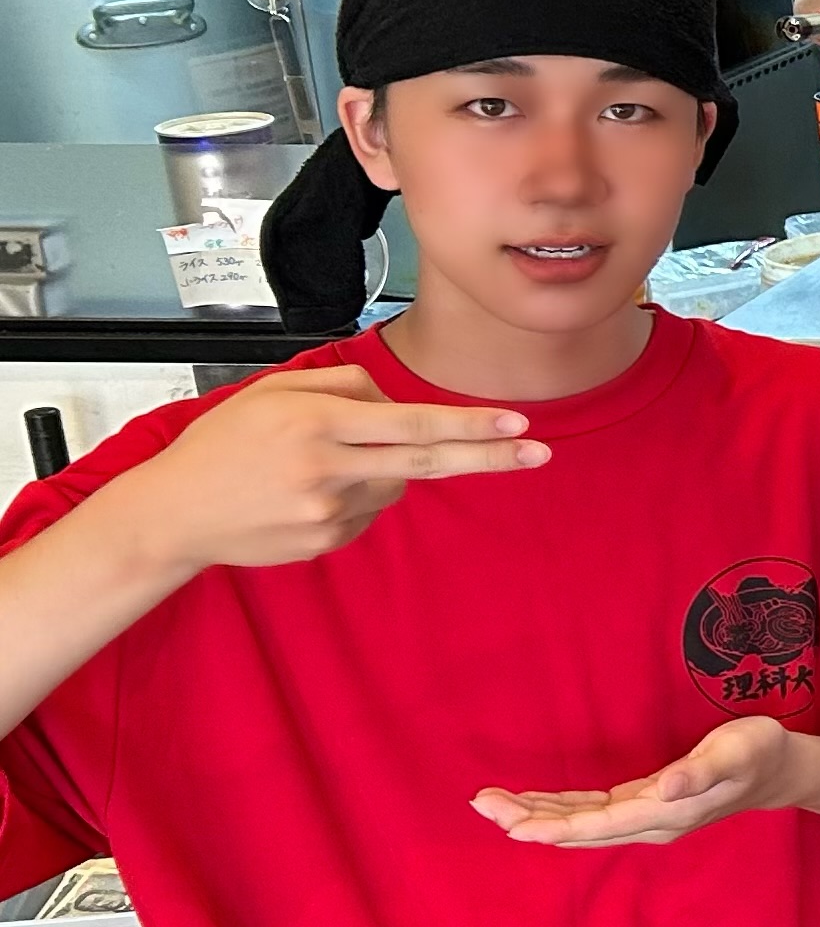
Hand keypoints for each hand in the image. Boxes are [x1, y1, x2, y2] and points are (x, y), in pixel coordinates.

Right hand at [99, 365, 543, 573]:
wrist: (173, 514)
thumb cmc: (221, 445)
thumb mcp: (272, 391)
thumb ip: (341, 384)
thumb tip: (395, 401)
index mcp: (316, 422)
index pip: (411, 423)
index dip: (468, 424)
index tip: (516, 421)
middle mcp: (328, 468)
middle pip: (426, 462)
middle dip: (488, 456)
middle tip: (539, 451)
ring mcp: (328, 511)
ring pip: (393, 484)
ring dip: (380, 470)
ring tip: (315, 466)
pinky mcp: (325, 542)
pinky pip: (366, 512)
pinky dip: (354, 496)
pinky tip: (305, 494)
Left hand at [470, 716, 803, 847]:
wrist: (779, 772)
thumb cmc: (759, 753)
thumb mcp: (738, 750)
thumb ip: (701, 770)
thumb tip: (664, 787)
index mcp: (666, 812)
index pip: (599, 825)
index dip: (554, 826)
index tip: (513, 827)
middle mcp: (649, 823)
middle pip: (578, 830)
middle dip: (528, 820)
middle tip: (481, 803)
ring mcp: (645, 818)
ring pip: (580, 825)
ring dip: (536, 816)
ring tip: (492, 804)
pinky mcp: (643, 807)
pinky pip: (591, 815)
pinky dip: (558, 810)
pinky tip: (534, 805)